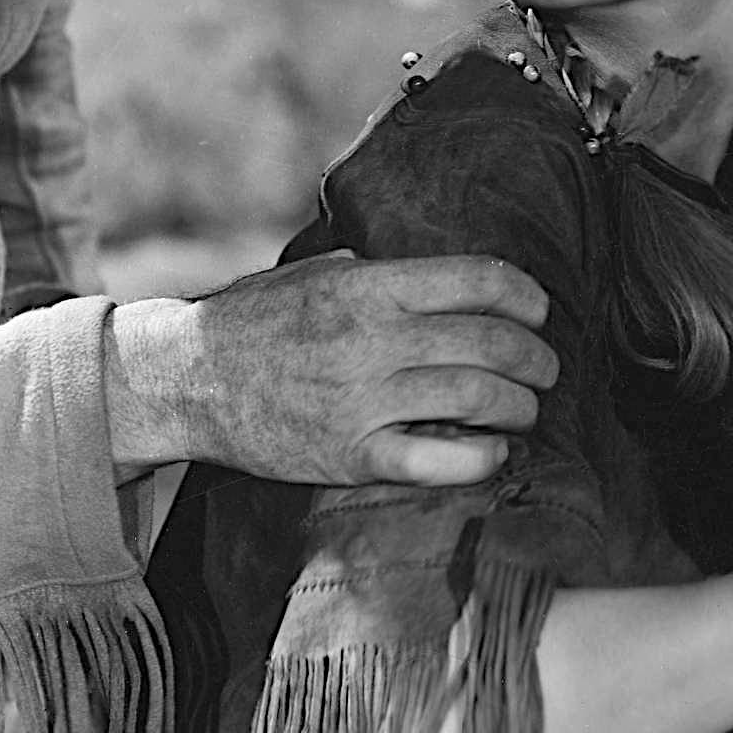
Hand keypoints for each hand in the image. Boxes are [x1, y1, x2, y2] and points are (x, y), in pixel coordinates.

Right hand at [106, 252, 558, 486]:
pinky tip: (494, 450)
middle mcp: (372, 338)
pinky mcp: (351, 455)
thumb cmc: (257, 320)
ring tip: (525, 407)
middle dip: (536, 358)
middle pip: (490, 343)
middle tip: (546, 368)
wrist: (186, 379)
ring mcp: (363, 400)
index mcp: (369, 285)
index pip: (478, 280)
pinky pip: (439, 460)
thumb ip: (380, 271)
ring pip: (476, 398)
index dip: (525, 296)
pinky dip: (481, 457)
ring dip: (519, 405)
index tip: (539, 311)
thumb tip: (442, 276)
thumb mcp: (317, 272)